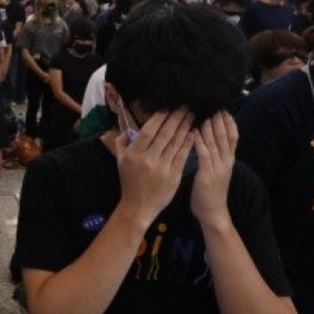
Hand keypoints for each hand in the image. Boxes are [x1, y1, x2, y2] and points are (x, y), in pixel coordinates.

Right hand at [114, 108, 194, 228]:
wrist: (138, 207)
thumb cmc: (129, 183)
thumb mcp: (120, 162)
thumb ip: (121, 143)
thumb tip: (126, 130)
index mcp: (134, 154)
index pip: (149, 130)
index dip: (160, 117)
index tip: (169, 106)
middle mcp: (148, 159)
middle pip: (165, 134)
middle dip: (176, 118)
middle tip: (185, 106)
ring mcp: (162, 168)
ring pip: (175, 143)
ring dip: (185, 128)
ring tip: (191, 116)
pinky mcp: (174, 176)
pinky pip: (182, 157)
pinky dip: (188, 144)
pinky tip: (194, 134)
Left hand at [190, 111, 238, 225]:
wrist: (213, 212)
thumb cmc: (210, 190)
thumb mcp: (217, 169)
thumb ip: (215, 154)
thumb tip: (208, 137)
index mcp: (228, 159)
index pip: (232, 136)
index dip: (229, 122)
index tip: (224, 108)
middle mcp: (226, 161)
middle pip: (225, 136)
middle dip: (220, 120)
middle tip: (214, 105)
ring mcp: (218, 168)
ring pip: (215, 143)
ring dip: (210, 127)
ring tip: (205, 113)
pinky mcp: (207, 175)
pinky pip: (204, 155)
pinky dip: (200, 143)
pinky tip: (194, 133)